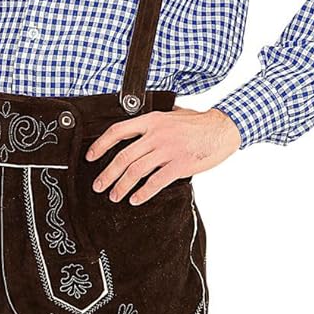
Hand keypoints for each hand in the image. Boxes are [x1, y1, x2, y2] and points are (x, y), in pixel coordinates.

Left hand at [85, 105, 242, 204]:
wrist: (222, 129)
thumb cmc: (199, 123)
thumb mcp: (174, 114)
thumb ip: (157, 120)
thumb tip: (144, 124)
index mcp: (151, 121)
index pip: (117, 131)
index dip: (100, 145)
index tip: (91, 157)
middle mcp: (156, 135)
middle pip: (123, 157)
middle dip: (107, 174)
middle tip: (99, 185)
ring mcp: (167, 150)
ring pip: (136, 171)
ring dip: (122, 186)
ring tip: (115, 196)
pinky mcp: (179, 165)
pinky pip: (155, 182)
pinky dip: (143, 193)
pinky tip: (136, 199)